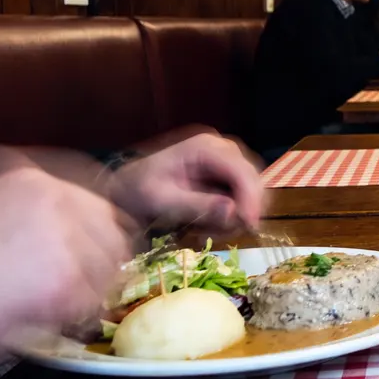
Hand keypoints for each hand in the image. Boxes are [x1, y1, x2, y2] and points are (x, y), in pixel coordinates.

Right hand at [0, 167, 134, 375]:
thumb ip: (30, 209)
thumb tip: (74, 227)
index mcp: (29, 177)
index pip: (97, 198)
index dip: (99, 230)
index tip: (95, 249)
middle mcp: (53, 196)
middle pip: (113, 230)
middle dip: (101, 260)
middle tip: (78, 283)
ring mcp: (63, 235)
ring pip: (109, 266)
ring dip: (89, 288)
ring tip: (51, 301)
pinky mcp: (63, 278)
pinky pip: (93, 301)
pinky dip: (74, 315)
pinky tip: (42, 315)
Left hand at [109, 133, 262, 235]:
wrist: (126, 189)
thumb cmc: (138, 191)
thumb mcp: (163, 200)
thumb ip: (198, 205)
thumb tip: (234, 212)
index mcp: (205, 147)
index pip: (241, 170)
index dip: (251, 198)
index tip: (249, 224)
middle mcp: (221, 148)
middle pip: (252, 179)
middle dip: (243, 209)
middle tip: (223, 232)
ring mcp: (225, 161)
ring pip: (251, 190)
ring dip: (235, 215)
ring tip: (207, 230)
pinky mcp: (225, 175)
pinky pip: (241, 197)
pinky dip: (230, 215)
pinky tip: (209, 225)